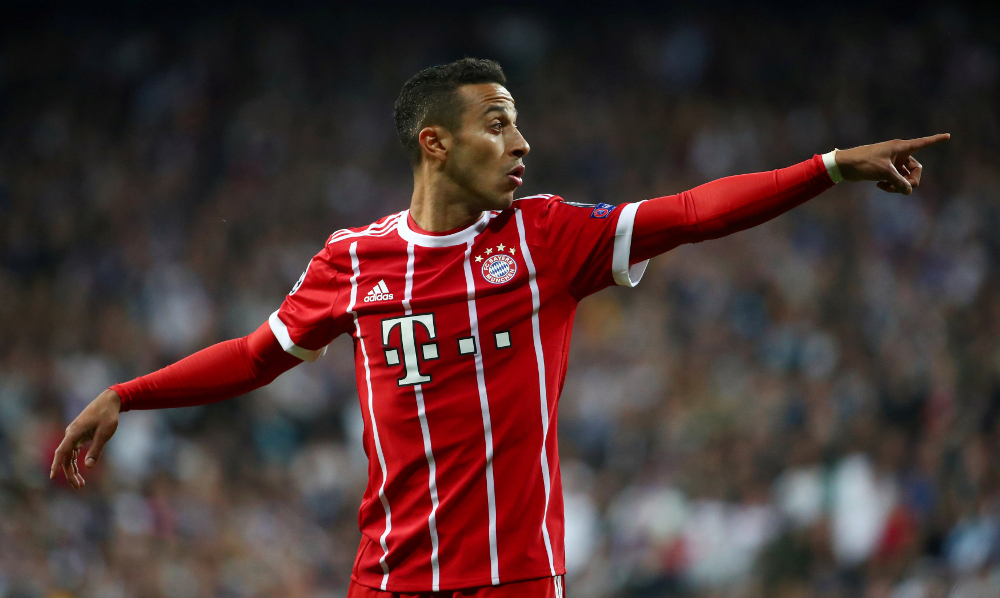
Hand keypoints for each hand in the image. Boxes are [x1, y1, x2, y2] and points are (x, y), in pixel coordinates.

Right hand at [50, 389, 120, 487]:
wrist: (110, 401)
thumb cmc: (108, 416)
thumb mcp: (105, 433)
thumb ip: (96, 450)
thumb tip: (88, 467)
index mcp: (74, 433)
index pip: (62, 451)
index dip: (57, 464)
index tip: (53, 476)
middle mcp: (71, 434)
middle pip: (66, 457)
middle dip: (70, 473)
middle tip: (79, 487)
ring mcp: (74, 435)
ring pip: (69, 456)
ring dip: (73, 470)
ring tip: (81, 484)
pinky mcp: (78, 435)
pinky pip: (73, 451)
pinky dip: (76, 461)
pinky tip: (80, 470)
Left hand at [835, 133, 950, 194]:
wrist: (844, 166)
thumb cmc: (864, 163)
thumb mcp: (884, 173)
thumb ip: (899, 182)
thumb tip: (909, 190)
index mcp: (900, 147)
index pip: (923, 143)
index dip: (936, 140)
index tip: (948, 136)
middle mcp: (898, 153)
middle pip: (916, 168)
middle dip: (912, 180)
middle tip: (904, 188)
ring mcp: (892, 162)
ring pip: (905, 176)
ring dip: (900, 185)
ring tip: (887, 188)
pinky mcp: (885, 170)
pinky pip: (896, 179)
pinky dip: (891, 185)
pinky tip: (881, 187)